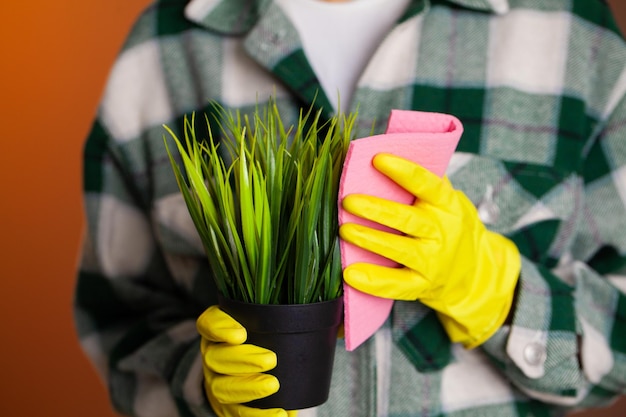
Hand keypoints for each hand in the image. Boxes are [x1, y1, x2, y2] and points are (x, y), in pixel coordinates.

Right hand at [197, 306, 297, 416]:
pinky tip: (280, 414)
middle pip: (216, 358)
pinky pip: (239, 414)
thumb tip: (323, 324)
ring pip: (222, 387)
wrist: (254, 376)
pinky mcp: (227, 408)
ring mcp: (216, 383)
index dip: (219, 328)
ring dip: (248, 387)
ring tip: (273, 385)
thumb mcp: (268, 327)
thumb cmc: (266, 341)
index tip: (240, 334)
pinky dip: (259, 415)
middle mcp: (212, 356)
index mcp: (218, 331)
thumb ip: (283, 321)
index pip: (208, 324)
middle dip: (243, 359)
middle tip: (271, 360)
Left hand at [339, 153, 519, 347]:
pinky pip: (397, 284)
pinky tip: (350, 274)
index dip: (402, 171)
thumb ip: (426, 181)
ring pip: (398, 250)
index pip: (426, 184)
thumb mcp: (449, 201)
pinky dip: (373, 281)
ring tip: (345, 231)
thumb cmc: (451, 227)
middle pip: (406, 219)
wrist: (476, 273)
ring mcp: (432, 261)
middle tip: (349, 201)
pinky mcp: (422, 285)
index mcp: (446, 205)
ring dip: (370, 240)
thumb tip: (395, 150)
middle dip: (375, 210)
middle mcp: (441, 232)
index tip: (377, 159)